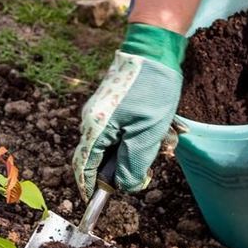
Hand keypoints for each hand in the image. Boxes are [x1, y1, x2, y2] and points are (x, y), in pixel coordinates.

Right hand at [72, 24, 185, 201]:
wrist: (153, 47)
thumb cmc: (152, 88)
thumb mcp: (148, 133)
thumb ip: (133, 164)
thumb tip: (126, 186)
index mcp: (95, 129)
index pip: (84, 167)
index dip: (90, 187)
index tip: (97, 201)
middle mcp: (92, 120)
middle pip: (100, 157)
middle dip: (124, 167)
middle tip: (148, 169)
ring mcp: (101, 111)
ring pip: (115, 144)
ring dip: (138, 149)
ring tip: (164, 139)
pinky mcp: (112, 104)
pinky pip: (122, 129)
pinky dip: (140, 135)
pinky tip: (162, 127)